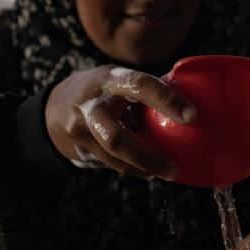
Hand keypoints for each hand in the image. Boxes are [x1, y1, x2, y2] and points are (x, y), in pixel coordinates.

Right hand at [44, 65, 194, 179]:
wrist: (55, 108)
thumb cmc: (103, 91)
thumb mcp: (119, 80)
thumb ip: (148, 90)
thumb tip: (194, 96)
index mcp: (108, 79)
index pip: (139, 85)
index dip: (166, 99)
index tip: (192, 115)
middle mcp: (90, 105)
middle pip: (117, 138)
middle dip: (148, 156)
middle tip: (175, 168)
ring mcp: (80, 130)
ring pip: (114, 157)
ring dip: (145, 167)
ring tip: (168, 170)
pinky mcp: (79, 150)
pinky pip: (111, 165)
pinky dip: (134, 168)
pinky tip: (148, 169)